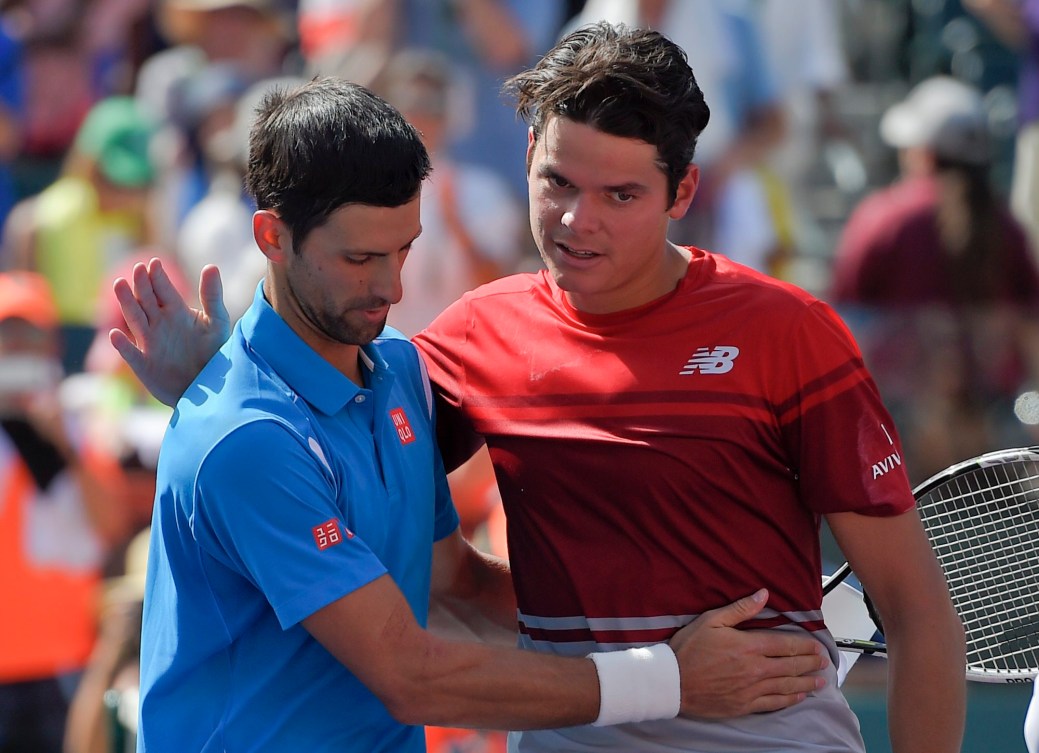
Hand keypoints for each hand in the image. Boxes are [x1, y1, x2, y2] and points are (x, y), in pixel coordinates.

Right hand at [110, 258, 230, 406]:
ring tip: (119, 285)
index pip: (164, 290)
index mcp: (176, 312)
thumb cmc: (214, 353)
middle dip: (141, 285)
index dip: (158, 277)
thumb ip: (212, 296)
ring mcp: (149, 344)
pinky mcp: (144, 365)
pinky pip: (131, 354)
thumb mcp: (217, 323)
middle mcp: (159, 324)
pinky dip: (122, 346)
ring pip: (134, 320)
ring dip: (127, 304)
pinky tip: (114, 334)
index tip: (155, 262)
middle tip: (138, 269)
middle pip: (146, 300)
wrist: (208, 388)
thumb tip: (211, 266)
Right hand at [668, 589, 827, 717]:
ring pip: (786, 686)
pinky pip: (774, 703)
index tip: (817, 646)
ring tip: (820, 681)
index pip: (785, 645)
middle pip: (790, 666)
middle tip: (823, 661)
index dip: (804, 646)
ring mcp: (751, 689)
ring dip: (806, 682)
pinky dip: (789, 700)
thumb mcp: (712, 620)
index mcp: (748, 646)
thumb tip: (763, 594)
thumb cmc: (689, 649)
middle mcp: (755, 669)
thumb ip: (740, 609)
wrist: (672, 682)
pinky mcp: (745, 705)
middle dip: (810, 663)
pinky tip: (799, 697)